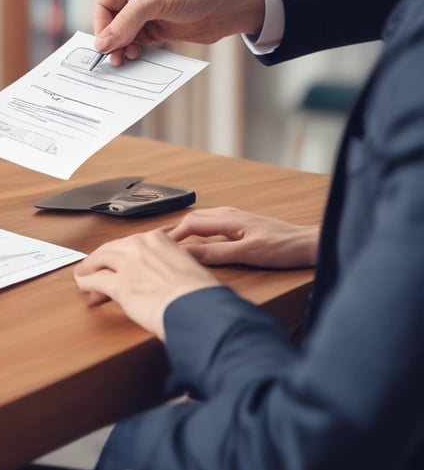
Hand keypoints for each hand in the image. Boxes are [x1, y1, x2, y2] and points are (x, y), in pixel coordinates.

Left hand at [74, 228, 219, 340]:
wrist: (197, 307)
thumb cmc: (200, 293)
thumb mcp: (187, 266)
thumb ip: (171, 264)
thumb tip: (167, 275)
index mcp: (158, 239)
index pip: (131, 243)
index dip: (121, 253)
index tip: (117, 260)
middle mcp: (140, 246)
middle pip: (112, 249)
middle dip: (101, 258)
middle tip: (94, 266)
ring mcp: (127, 264)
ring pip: (100, 260)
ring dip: (90, 268)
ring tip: (83, 274)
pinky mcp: (119, 285)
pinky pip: (95, 280)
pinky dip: (87, 282)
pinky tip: (83, 286)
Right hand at [93, 0, 264, 66]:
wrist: (226, 7)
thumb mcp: (156, 2)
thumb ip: (127, 22)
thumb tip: (102, 43)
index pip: (102, 7)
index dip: (101, 27)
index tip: (105, 45)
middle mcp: (133, 1)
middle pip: (109, 26)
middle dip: (111, 42)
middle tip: (115, 59)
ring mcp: (143, 18)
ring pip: (121, 39)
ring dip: (121, 50)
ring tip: (127, 59)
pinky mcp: (154, 33)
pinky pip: (135, 46)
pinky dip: (133, 53)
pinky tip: (138, 57)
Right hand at [170, 207, 319, 268]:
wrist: (309, 244)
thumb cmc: (284, 248)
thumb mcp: (247, 254)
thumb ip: (216, 254)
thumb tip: (188, 254)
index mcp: (229, 219)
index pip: (191, 224)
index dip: (173, 236)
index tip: (160, 249)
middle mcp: (230, 214)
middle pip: (194, 220)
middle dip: (176, 232)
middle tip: (162, 248)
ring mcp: (236, 218)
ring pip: (203, 221)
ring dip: (187, 231)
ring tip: (175, 245)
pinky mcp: (242, 225)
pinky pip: (213, 224)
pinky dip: (200, 232)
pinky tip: (201, 242)